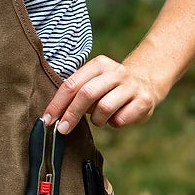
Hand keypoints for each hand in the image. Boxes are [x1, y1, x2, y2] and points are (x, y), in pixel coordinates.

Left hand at [43, 55, 160, 132]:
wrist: (146, 83)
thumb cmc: (109, 88)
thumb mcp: (93, 81)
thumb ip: (76, 93)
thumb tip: (54, 116)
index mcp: (99, 64)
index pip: (72, 84)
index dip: (57, 104)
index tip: (48, 120)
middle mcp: (116, 72)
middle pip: (86, 94)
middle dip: (71, 114)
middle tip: (62, 129)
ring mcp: (131, 86)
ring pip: (104, 108)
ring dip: (97, 120)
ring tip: (100, 119)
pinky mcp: (143, 101)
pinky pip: (120, 119)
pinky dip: (114, 123)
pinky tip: (116, 118)